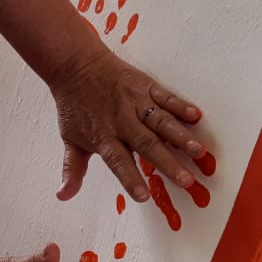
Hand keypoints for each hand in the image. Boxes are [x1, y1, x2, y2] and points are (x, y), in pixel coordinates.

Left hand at [50, 48, 205, 202]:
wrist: (74, 64)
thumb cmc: (74, 103)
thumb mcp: (69, 137)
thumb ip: (72, 168)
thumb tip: (63, 195)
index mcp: (103, 135)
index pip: (118, 161)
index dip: (129, 178)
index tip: (143, 196)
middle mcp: (121, 120)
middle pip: (146, 144)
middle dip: (167, 163)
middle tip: (186, 181)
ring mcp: (135, 102)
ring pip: (160, 121)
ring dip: (180, 136)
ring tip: (198, 151)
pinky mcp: (145, 86)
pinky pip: (166, 97)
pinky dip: (181, 106)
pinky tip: (196, 116)